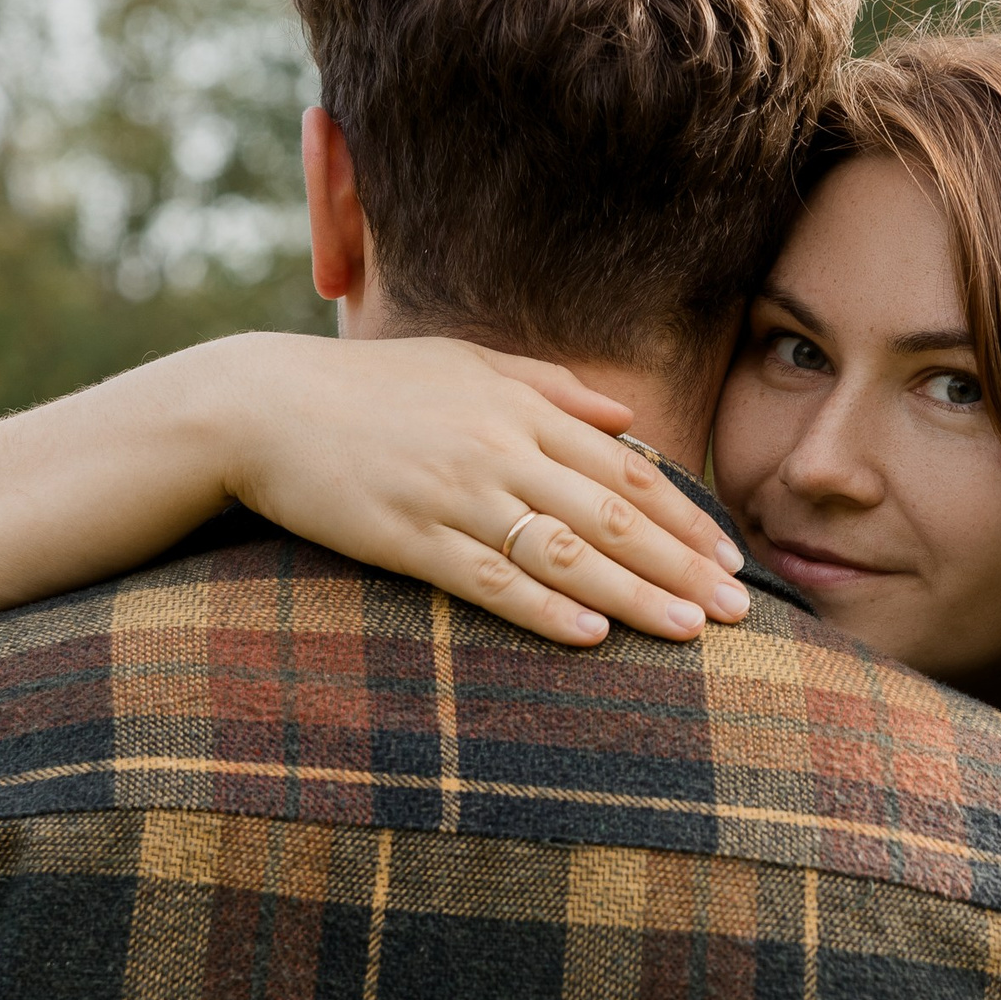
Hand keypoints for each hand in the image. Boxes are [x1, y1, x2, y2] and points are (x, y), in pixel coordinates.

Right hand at [200, 334, 748, 644]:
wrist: (261, 407)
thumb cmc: (369, 388)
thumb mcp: (465, 363)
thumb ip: (551, 387)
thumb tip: (626, 416)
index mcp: (518, 404)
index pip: (624, 468)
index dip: (684, 516)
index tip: (730, 556)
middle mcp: (497, 446)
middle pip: (610, 514)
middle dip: (681, 565)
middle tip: (739, 609)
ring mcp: (452, 493)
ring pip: (563, 551)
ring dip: (633, 596)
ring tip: (688, 633)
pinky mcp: (405, 536)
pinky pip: (487, 578)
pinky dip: (541, 608)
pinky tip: (589, 636)